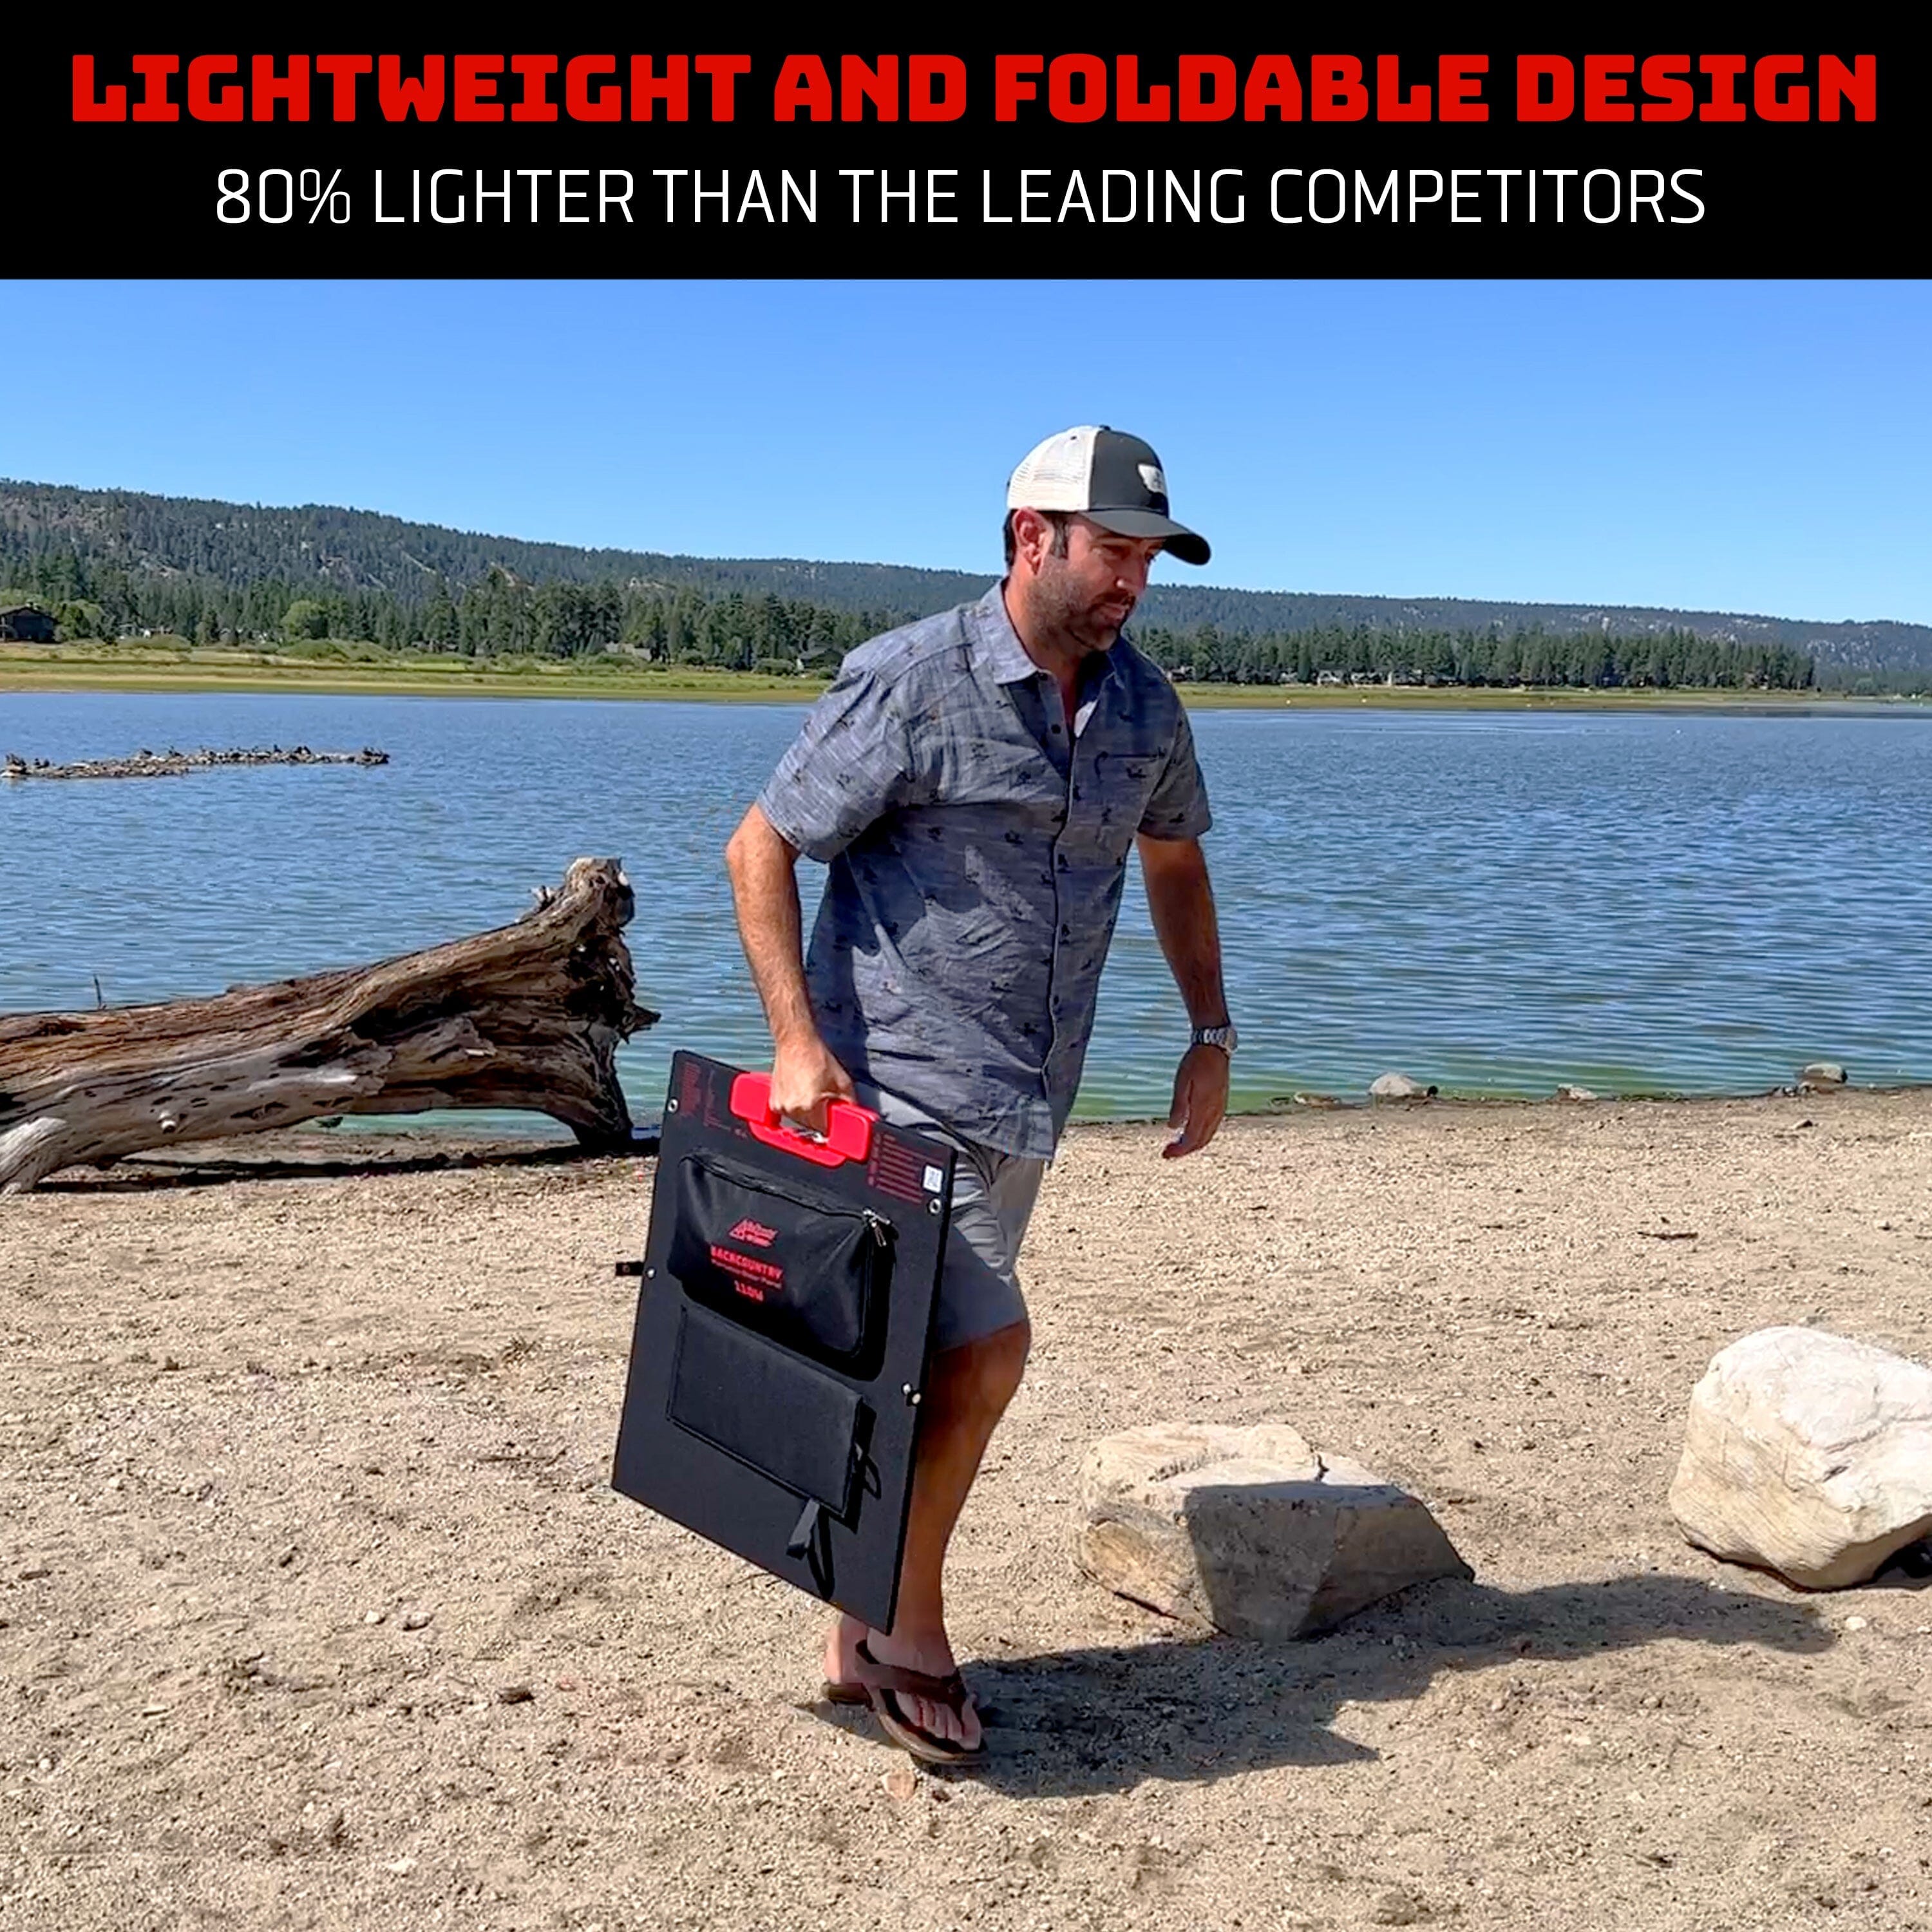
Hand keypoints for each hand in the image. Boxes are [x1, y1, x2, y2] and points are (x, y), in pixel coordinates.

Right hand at [768, 1030, 855, 1135]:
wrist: (796, 1042)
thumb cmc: (816, 1057)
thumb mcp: (842, 1081)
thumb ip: (849, 1103)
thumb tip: (853, 1115)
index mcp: (809, 1107)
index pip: (824, 1130)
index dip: (832, 1125)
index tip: (835, 1120)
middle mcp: (792, 1109)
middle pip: (811, 1127)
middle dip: (821, 1118)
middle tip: (826, 1102)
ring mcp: (780, 1106)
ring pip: (799, 1120)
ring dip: (808, 1113)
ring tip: (813, 1093)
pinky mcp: (773, 1101)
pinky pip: (788, 1112)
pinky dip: (796, 1107)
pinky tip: (802, 1092)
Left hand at [1163, 1042, 1229, 1158]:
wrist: (1214, 1048)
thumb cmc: (1195, 1063)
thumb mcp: (1182, 1083)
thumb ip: (1179, 1107)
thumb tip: (1172, 1127)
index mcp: (1204, 1109)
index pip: (1191, 1139)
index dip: (1178, 1151)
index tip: (1165, 1155)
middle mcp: (1214, 1112)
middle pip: (1200, 1141)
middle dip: (1184, 1150)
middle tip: (1168, 1152)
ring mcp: (1220, 1109)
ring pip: (1207, 1136)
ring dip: (1193, 1144)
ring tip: (1177, 1145)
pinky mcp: (1221, 1104)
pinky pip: (1212, 1127)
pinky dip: (1201, 1135)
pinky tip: (1191, 1132)